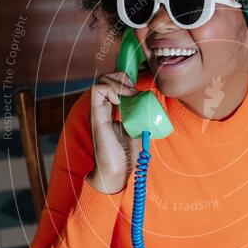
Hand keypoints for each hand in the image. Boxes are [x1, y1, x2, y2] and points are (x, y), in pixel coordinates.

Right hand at [87, 71, 141, 193]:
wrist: (116, 171)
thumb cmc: (125, 155)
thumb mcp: (137, 130)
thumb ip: (140, 117)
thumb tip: (151, 107)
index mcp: (110, 110)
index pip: (113, 84)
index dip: (124, 79)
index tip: (137, 88)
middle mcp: (102, 108)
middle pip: (106, 78)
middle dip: (121, 77)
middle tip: (134, 89)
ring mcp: (98, 111)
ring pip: (101, 81)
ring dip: (118, 82)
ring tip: (130, 93)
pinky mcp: (96, 115)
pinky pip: (97, 91)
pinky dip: (111, 89)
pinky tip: (120, 100)